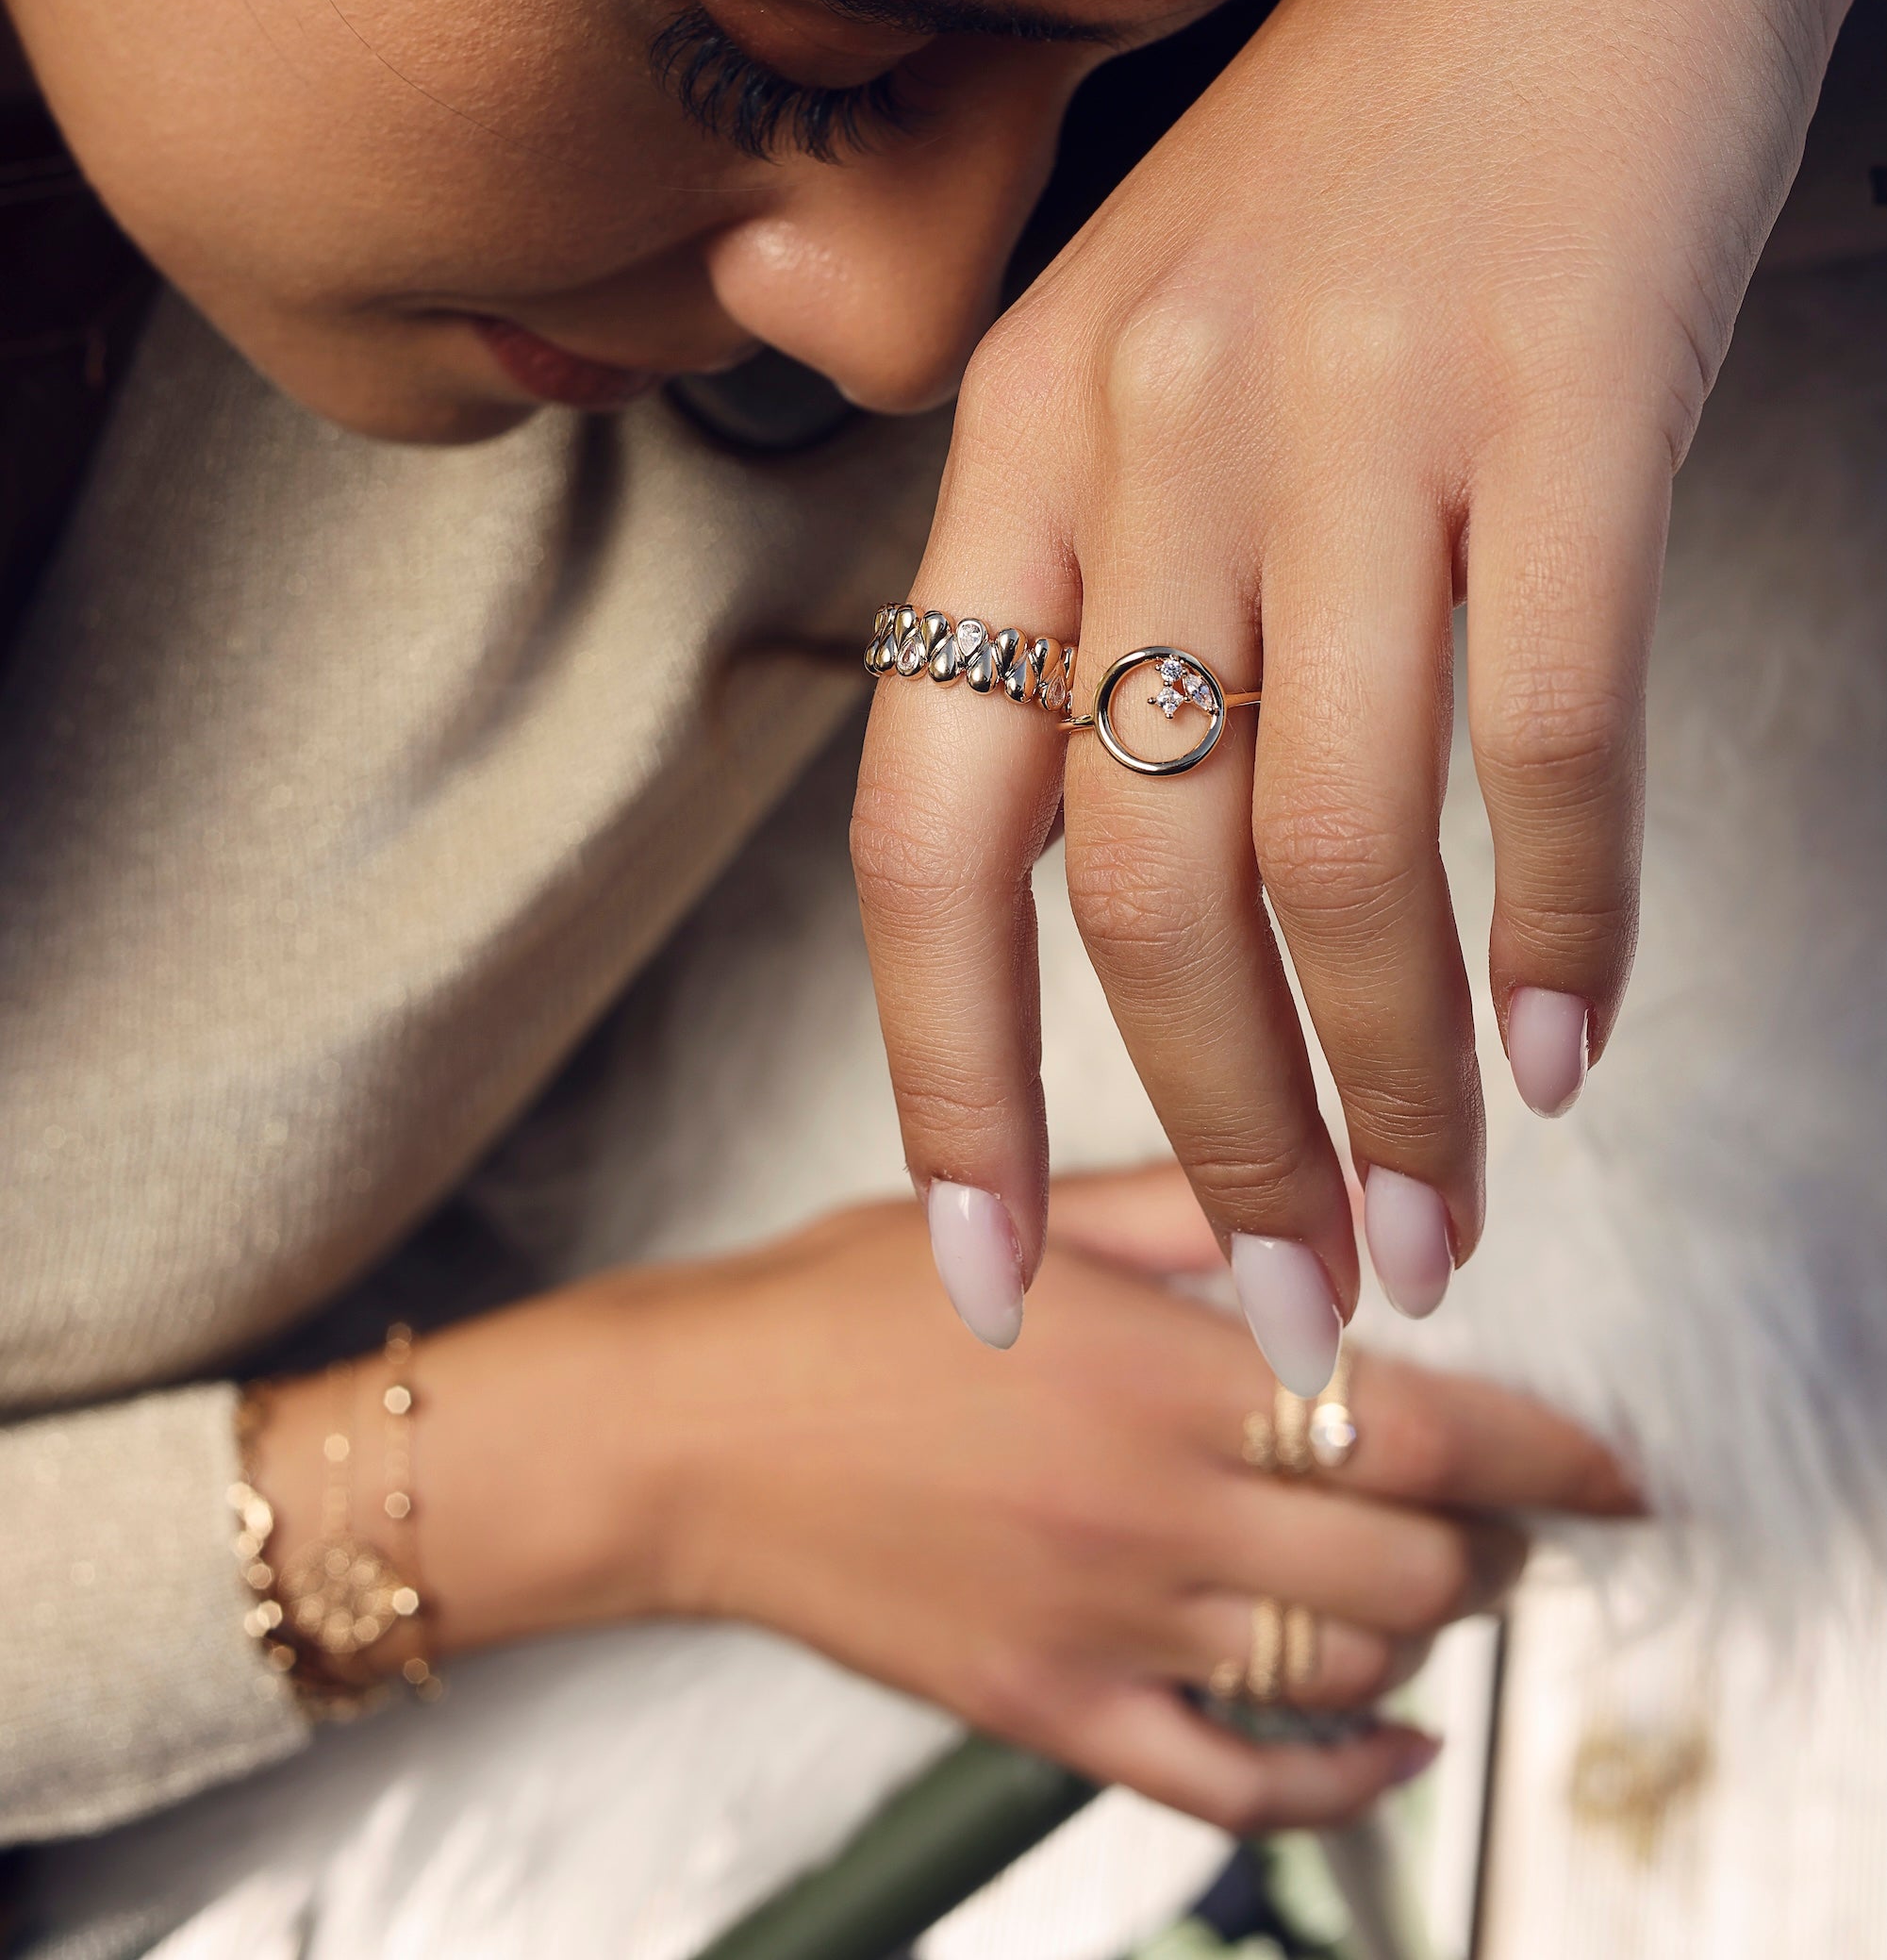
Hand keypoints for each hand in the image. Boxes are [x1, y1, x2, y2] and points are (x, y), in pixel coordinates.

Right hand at [251, 1170, 1636, 1829]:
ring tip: (1426, 1577)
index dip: (1546, 1458)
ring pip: (1346, 1665)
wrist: (686, 1434)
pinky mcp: (1053, 1713)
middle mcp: (1152, 1510)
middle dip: (1488, 1539)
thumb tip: (1338, 1226)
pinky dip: (1344, 1775)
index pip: (1420, 1430)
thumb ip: (1195, 1217)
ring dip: (1422, 1627)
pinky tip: (1385, 1732)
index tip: (1607, 1470)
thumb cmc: (835, 1309)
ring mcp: (1107, 1628)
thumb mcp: (1025, 1214)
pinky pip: (1238, 1785)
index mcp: (1157, 1371)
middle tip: (1497, 1506)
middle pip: (1411, 1561)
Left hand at [854, 0, 1886, 1382]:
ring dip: (1392, 1082)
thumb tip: (1097, 870)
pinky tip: (1576, 1039)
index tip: (981, 1270)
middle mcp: (1156, 424)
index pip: (922, 818)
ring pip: (1338, 845)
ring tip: (1445, 1227)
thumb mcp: (1156, 320)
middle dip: (1208, 1134)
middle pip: (1134, 879)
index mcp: (1020, 421)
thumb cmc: (1371, 136)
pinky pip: (1553, 732)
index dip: (939, 1073)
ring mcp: (1359, 406)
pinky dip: (1567, 922)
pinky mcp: (1569, 392)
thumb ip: (1095, 562)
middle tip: (1290, 1305)